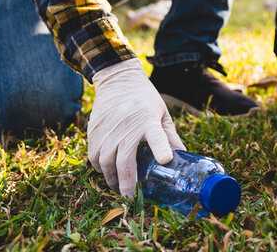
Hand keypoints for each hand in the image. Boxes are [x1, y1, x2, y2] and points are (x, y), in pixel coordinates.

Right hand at [88, 58, 184, 196]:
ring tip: (118, 186)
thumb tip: (182, 158)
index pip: (156, 135)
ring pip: (105, 161)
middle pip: (124, 159)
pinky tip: (106, 171)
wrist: (118, 80)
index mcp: (148, 120)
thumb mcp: (162, 113)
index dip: (161, 147)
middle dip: (127, 182)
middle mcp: (127, 125)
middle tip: (131, 196)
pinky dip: (99, 167)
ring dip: (111, 178)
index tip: (165, 159)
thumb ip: (170, 136)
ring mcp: (109, 128)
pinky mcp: (95, 130)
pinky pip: (93, 155)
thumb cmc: (145, 99)